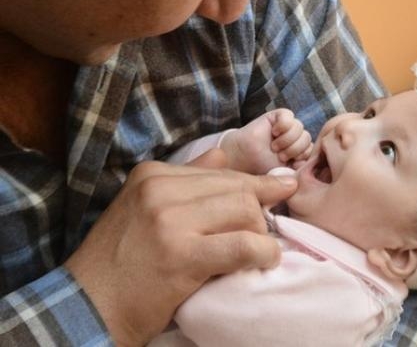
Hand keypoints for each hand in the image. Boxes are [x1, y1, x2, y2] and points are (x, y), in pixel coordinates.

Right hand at [64, 149, 296, 345]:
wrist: (89, 304)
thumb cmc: (122, 260)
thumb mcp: (145, 207)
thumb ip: (185, 178)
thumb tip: (222, 155)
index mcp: (153, 174)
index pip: (222, 171)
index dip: (255, 184)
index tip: (283, 187)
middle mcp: (160, 189)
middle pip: (237, 188)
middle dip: (261, 208)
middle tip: (269, 229)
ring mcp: (170, 221)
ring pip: (245, 210)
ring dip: (261, 233)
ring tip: (259, 250)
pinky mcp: (182, 255)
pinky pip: (243, 245)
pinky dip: (264, 252)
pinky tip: (266, 260)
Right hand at [221, 108, 311, 173]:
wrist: (242, 158)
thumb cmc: (261, 167)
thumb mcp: (285, 173)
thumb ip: (300, 170)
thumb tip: (311, 164)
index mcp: (300, 152)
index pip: (313, 150)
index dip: (303, 157)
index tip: (290, 164)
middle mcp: (295, 138)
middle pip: (308, 139)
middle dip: (294, 150)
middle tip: (280, 156)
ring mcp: (288, 126)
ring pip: (300, 128)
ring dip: (287, 140)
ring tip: (274, 146)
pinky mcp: (278, 116)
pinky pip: (289, 116)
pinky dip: (282, 126)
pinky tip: (273, 133)